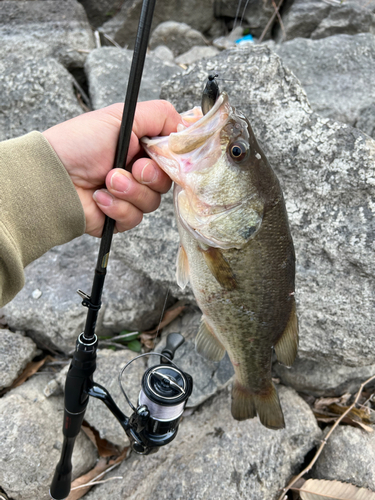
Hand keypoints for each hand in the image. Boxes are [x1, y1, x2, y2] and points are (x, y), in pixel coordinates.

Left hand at [42, 100, 180, 236]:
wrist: (52, 177)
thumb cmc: (79, 144)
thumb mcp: (121, 116)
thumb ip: (159, 115)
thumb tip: (186, 125)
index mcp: (140, 148)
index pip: (172, 158)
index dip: (171, 160)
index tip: (159, 155)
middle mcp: (136, 172)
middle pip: (166, 182)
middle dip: (148, 176)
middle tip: (131, 168)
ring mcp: (128, 196)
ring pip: (151, 203)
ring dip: (129, 191)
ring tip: (107, 181)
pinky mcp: (118, 217)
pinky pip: (134, 219)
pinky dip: (117, 208)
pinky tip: (99, 197)